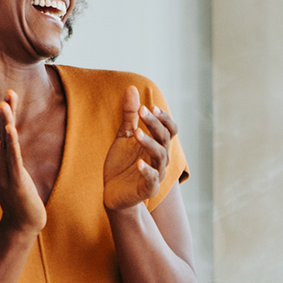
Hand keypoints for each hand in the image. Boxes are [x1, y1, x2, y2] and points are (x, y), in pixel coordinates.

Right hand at [0, 90, 47, 234]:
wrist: (22, 226)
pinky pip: (12, 159)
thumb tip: (10, 138)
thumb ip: (10, 158)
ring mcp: (2, 175)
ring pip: (4, 144)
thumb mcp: (14, 175)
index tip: (9, 96)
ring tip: (6, 104)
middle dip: (5, 114)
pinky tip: (11, 129)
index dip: (4, 116)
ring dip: (5, 122)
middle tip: (8, 93)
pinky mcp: (14, 182)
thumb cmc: (21, 200)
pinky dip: (12, 143)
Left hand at [102, 85, 173, 212]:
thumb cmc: (122, 164)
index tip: (150, 106)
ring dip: (149, 143)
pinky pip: (151, 179)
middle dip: (154, 123)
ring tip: (136, 133)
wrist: (113, 194)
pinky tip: (139, 163)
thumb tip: (132, 88)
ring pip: (160, 156)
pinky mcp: (147, 188)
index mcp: (157, 145)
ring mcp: (156, 173)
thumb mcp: (123, 136)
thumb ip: (129, 115)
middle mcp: (160, 158)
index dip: (163, 118)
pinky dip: (146, 170)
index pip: (169, 129)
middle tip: (142, 110)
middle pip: (165, 138)